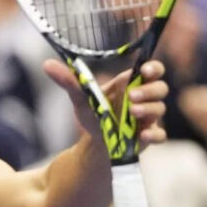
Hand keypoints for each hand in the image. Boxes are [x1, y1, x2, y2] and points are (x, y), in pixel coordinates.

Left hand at [44, 60, 168, 147]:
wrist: (96, 143)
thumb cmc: (93, 114)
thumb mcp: (80, 97)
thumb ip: (69, 81)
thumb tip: (46, 64)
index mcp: (131, 83)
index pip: (152, 70)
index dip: (153, 68)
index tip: (145, 71)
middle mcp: (145, 98)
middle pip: (160, 88)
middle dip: (150, 90)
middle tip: (132, 96)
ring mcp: (149, 117)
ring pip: (160, 109)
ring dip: (148, 109)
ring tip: (132, 112)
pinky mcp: (149, 135)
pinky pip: (160, 134)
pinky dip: (154, 134)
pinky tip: (143, 135)